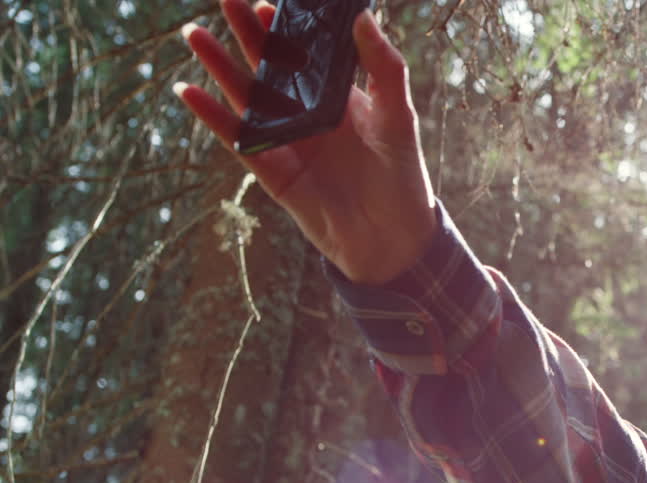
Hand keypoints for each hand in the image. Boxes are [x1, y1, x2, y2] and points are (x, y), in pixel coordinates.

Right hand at [175, 0, 436, 284]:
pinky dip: (212, 116)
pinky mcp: (271, 169)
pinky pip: (236, 137)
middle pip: (269, 65)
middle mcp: (307, 113)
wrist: (391, 239)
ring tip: (193, 34)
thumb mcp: (398, 116)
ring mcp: (286, 140)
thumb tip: (363, 16)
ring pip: (246, 95)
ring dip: (218, 65)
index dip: (287, 25)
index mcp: (337, 96)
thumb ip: (384, 68)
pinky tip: (188, 90)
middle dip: (247, 32)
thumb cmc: (401, 177)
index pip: (307, 52)